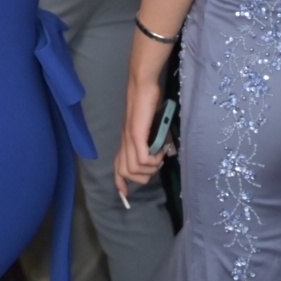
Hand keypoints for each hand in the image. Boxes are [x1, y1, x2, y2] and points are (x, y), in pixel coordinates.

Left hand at [114, 76, 165, 201]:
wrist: (143, 85)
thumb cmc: (149, 103)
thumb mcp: (152, 128)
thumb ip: (153, 141)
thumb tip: (162, 154)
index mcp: (126, 142)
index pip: (117, 167)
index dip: (120, 183)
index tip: (125, 195)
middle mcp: (124, 142)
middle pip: (125, 173)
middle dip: (143, 176)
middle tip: (157, 163)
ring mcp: (129, 138)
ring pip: (134, 168)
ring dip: (151, 167)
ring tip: (159, 154)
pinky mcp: (135, 134)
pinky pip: (141, 158)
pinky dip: (153, 159)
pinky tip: (160, 150)